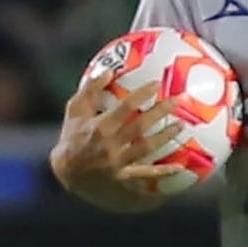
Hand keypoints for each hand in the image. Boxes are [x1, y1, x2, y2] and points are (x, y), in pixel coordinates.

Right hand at [55, 79, 188, 189]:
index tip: (156, 83)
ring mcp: (118, 161)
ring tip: (181, 126)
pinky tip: (180, 167)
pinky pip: (145, 174)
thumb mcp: (75, 109)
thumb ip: (91, 89)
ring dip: (165, 137)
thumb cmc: (72, 135)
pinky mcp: (123, 176)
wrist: (66, 170)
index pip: (125, 107)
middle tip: (177, 101)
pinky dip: (162, 172)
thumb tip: (108, 70)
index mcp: (100, 126)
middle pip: (140, 126)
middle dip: (160, 113)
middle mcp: (110, 144)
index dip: (142, 94)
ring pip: (146, 148)